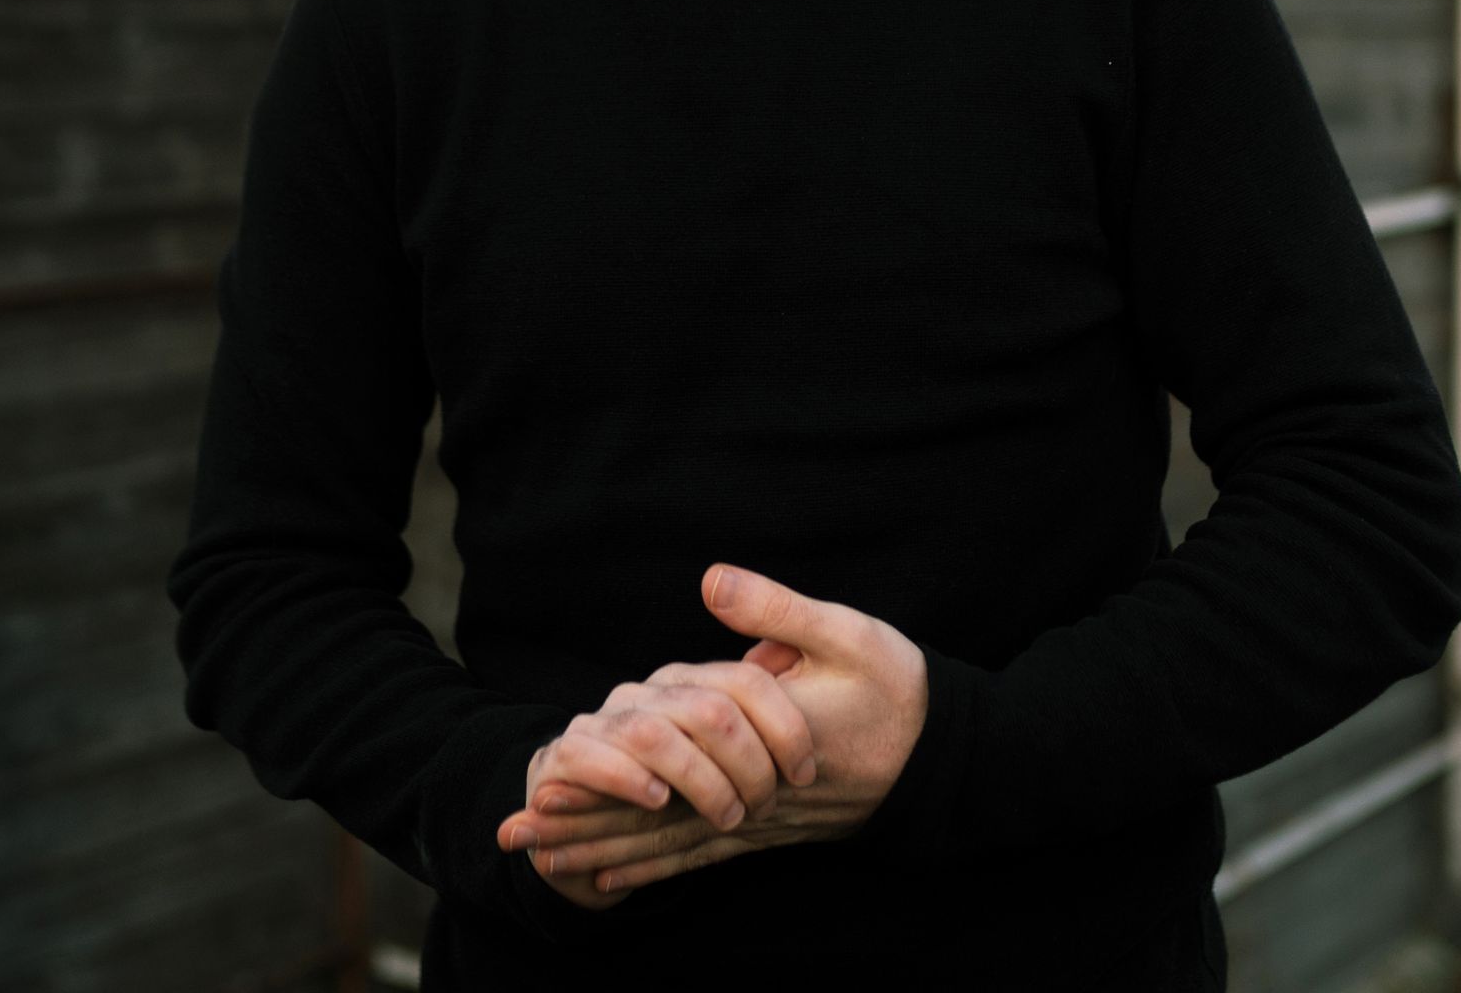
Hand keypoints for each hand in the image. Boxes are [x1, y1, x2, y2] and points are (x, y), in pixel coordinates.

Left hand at [499, 564, 929, 901]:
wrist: (945, 759)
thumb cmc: (896, 689)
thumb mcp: (846, 634)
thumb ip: (776, 610)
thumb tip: (710, 582)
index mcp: (762, 746)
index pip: (667, 772)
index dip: (604, 782)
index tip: (544, 783)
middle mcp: (752, 795)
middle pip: (652, 820)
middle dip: (582, 827)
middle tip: (515, 834)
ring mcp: (759, 820)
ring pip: (669, 845)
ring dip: (603, 851)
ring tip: (541, 860)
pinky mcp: (768, 831)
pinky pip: (700, 858)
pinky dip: (652, 869)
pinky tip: (609, 879)